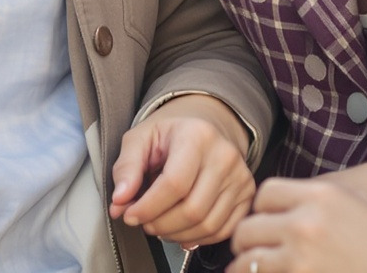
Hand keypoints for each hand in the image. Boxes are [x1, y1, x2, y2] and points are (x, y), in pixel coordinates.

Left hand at [109, 95, 255, 248]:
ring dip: (177, 234)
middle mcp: (225, 155)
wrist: (201, 127)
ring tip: (160, 226)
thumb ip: (126, 168)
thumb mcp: (140, 140)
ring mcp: (240, 176)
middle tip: (144, 222)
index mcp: (197, 136)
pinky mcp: (247, 195)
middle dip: (161, 224)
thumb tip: (120, 200)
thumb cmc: (169, 136)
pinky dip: (198, 238)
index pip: (175, 183)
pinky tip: (181, 231)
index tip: (130, 215)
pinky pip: (223, 230)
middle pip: (193, 209)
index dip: (148, 207)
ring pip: (208, 224)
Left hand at [231, 178, 366, 272]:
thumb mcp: (352, 207)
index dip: (262, 210)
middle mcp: (306, 224)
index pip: (266, 194)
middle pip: (249, 227)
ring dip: (246, 267)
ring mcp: (301, 257)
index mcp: (321, 197)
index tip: (265, 222)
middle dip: (247, 241)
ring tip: (249, 270)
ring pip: (248, 261)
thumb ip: (314, 206)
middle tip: (251, 250)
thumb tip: (280, 214)